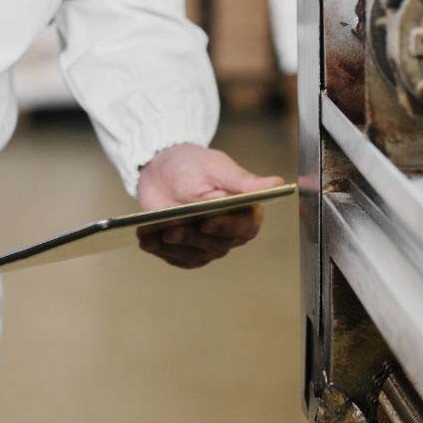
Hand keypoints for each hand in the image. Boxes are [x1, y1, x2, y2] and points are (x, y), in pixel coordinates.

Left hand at [134, 144, 285, 269]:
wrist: (161, 168)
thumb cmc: (192, 164)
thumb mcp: (216, 167)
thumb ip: (243, 181)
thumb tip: (277, 183)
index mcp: (245, 210)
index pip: (244, 228)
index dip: (225, 228)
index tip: (206, 221)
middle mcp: (229, 232)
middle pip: (217, 245)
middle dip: (192, 237)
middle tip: (171, 228)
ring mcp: (207, 244)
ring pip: (196, 256)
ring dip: (173, 247)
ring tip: (152, 234)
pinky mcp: (186, 250)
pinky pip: (176, 259)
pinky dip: (160, 251)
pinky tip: (145, 239)